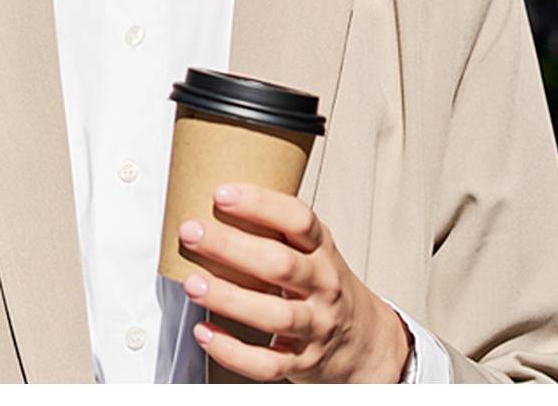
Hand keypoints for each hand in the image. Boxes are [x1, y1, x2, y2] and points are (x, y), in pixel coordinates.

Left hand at [177, 183, 412, 382]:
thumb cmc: (323, 286)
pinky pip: (267, 363)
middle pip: (280, 265)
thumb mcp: (313, 251)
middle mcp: (322, 286)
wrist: (366, 342)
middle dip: (231, 247)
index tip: (222, 194)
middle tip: (191, 232)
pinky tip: (205, 333)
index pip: (299, 221)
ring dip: (229, 298)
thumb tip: (211, 198)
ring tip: (192, 284)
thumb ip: (275, 230)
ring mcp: (315, 326)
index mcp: (322, 252)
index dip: (261, 205)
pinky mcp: (302, 362)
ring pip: (275, 316)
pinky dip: (233, 351)